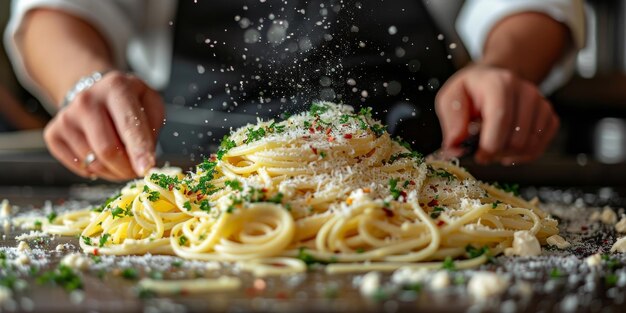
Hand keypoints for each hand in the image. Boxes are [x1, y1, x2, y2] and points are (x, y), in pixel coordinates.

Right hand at [44, 71, 164, 180]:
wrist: (94, 92)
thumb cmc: (128, 102)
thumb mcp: (150, 103)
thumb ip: (152, 130)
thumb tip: (145, 160)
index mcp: (116, 87)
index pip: (129, 125)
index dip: (139, 150)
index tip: (146, 169)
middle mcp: (86, 100)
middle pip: (108, 150)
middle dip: (127, 168)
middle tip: (136, 169)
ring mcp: (66, 117)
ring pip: (94, 163)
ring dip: (113, 171)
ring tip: (120, 158)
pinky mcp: (53, 134)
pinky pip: (79, 167)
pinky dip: (94, 170)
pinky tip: (99, 154)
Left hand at [435, 64, 558, 164]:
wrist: (493, 80)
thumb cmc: (470, 91)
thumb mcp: (451, 98)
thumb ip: (452, 121)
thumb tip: (455, 145)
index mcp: (498, 83)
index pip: (501, 117)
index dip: (490, 144)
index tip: (479, 156)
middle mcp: (525, 90)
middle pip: (517, 137)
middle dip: (498, 152)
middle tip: (484, 152)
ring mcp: (541, 103)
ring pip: (530, 145)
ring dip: (510, 155)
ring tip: (494, 147)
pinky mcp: (549, 116)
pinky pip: (540, 146)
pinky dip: (523, 154)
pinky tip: (508, 147)